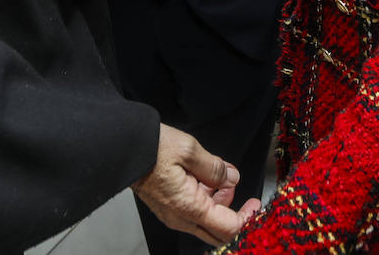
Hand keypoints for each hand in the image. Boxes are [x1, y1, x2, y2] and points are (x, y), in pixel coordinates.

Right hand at [132, 125, 259, 246]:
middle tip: (230, 183)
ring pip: (204, 220)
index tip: (255, 203)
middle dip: (231, 211)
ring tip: (214, 174)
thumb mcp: (190, 150)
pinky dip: (203, 198)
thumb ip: (215, 168)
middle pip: (217, 231)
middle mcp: (180, 218)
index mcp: (189, 208)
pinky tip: (202, 176)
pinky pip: (191, 212)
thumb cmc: (152, 148)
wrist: (122, 147)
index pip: (228, 228)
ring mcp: (172, 214)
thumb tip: (231, 178)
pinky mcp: (166, 207)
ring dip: (216, 201)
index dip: (247, 217)